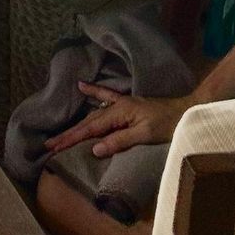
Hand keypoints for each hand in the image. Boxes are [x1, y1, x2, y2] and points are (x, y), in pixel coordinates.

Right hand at [43, 82, 190, 159]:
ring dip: (76, 125)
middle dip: (68, 135)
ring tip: (59, 134)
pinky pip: (106, 97)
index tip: (54, 148)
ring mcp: (122, 104)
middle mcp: (117, 106)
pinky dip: (94, 91)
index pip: (90, 130)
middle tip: (48, 145)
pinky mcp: (127, 105)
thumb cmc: (167, 125)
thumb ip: (119, 141)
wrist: (186, 111)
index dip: (71, 139)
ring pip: (93, 116)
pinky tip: (81, 85)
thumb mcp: (144, 135)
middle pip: (87, 123)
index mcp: (119, 113)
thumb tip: (94, 149)